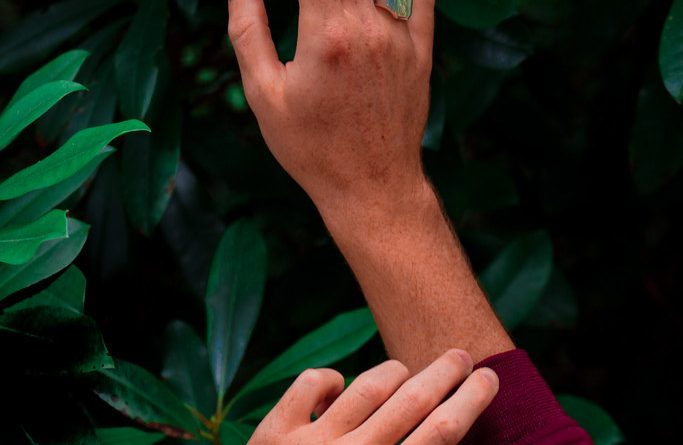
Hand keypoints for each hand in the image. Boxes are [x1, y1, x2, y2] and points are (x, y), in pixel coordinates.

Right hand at [228, 0, 433, 213]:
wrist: (371, 187)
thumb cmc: (312, 149)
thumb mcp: (265, 95)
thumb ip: (248, 30)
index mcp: (327, 34)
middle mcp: (370, 27)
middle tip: (311, 4)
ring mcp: (402, 37)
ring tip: (330, 5)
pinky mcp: (423, 50)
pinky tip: (373, 0)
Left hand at [249, 350, 498, 444]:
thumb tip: (442, 433)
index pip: (441, 433)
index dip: (470, 400)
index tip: (488, 378)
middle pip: (412, 402)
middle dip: (445, 374)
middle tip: (463, 355)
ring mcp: (311, 443)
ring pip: (368, 386)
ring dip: (394, 372)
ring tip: (408, 370)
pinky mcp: (275, 431)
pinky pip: (312, 382)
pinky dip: (330, 379)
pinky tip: (338, 387)